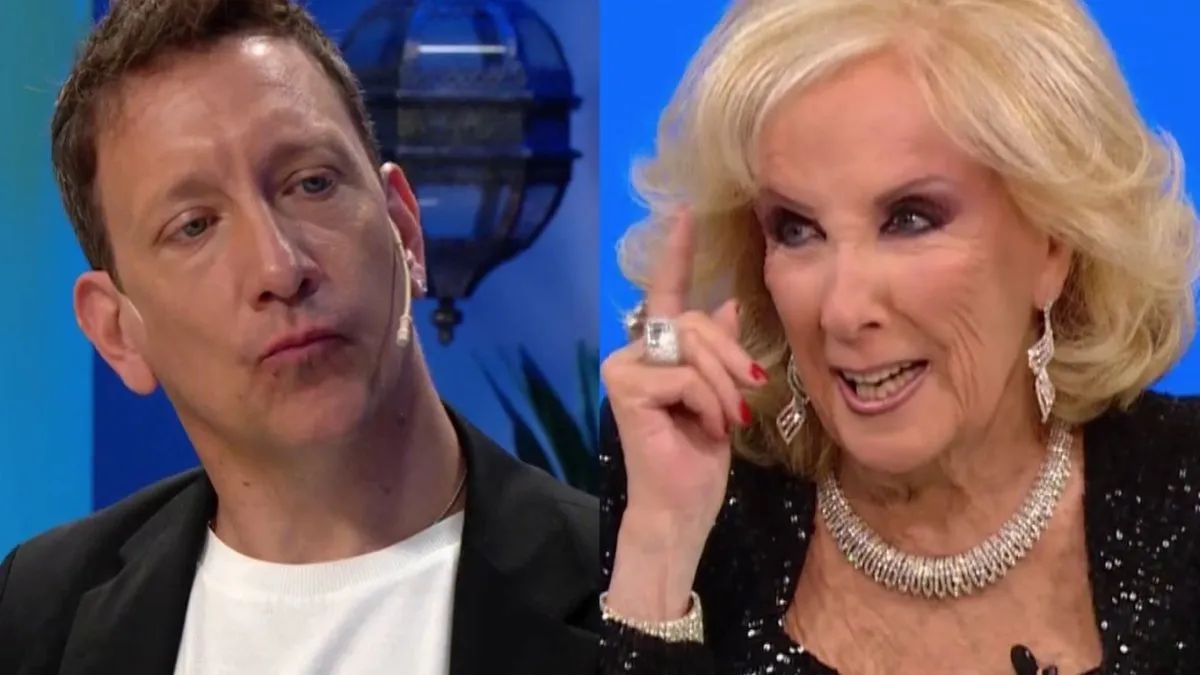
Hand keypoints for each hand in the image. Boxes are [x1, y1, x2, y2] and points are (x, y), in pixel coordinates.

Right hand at [601, 211, 767, 619]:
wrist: (681, 509)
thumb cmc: (699, 458)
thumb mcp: (722, 396)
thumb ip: (718, 351)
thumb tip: (728, 302)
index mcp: (655, 350)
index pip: (667, 292)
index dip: (676, 252)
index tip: (684, 211)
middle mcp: (632, 350)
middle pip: (696, 322)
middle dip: (732, 360)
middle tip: (746, 398)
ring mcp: (623, 366)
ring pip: (694, 347)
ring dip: (724, 388)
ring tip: (726, 421)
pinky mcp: (624, 385)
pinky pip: (686, 375)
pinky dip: (708, 404)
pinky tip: (704, 429)